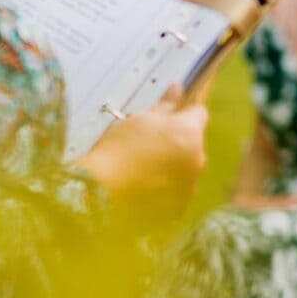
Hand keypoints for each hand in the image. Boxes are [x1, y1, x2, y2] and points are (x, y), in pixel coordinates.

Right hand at [77, 87, 207, 229]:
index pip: (199, 113)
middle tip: (148, 145)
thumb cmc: (116, 151)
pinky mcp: (178, 209)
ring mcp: (189, 187)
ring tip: (141, 170)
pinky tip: (142, 189)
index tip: (172, 115)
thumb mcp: (139, 121)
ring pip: (186, 169)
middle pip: (194, 143)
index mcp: (189, 133)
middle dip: (178, 141)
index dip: (186, 111)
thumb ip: (165, 105)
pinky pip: (177, 193)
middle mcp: (197, 160)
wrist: (97, 197)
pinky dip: (166, 190)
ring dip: (173, 167)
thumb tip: (178, 88)